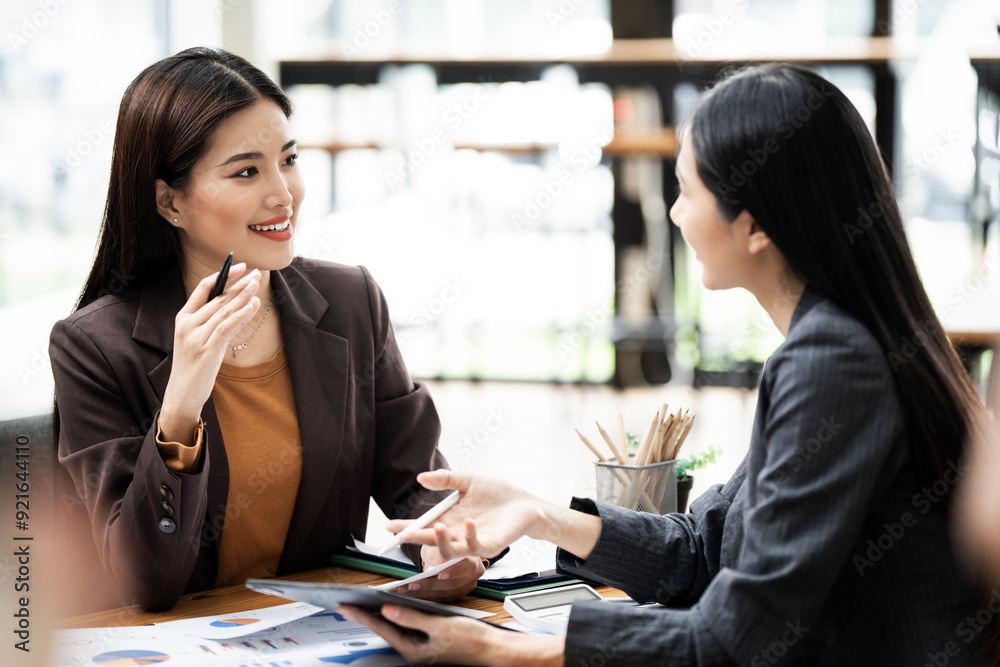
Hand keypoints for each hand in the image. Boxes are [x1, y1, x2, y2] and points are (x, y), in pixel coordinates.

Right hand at [159, 263, 260, 442]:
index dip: (222, 275)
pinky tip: (253, 305)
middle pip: (217, 297)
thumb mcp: (201, 338)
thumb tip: (240, 304)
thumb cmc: (194, 366)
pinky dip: (241, 314)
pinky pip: (226, 327)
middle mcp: (187, 324)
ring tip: (257, 284)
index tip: (239, 266)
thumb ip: (215, 321)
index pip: (203, 288)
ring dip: (242, 295)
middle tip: (256, 273)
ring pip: (223, 310)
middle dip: (238, 284)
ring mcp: (195, 336)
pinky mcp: (206, 350)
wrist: (182, 394)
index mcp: (183, 318)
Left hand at [338, 604, 563, 665]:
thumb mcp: (441, 626)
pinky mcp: (430, 644)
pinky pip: (407, 630)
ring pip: (395, 630)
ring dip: (379, 617)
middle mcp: (415, 651)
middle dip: (365, 616)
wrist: (495, 652)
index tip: (344, 606)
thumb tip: (387, 609)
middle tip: (345, 605)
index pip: (381, 627)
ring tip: (362, 606)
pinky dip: (397, 619)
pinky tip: (391, 611)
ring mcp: (422, 649)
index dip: (361, 615)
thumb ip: (412, 617)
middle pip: (384, 630)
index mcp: (414, 649)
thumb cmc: (473, 640)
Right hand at [387, 470, 540, 559]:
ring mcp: (473, 541)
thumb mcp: (468, 481)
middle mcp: (458, 533)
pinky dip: (470, 534)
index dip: (407, 526)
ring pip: (451, 549)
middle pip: (432, 538)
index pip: (424, 524)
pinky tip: (469, 520)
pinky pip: (476, 546)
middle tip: (403, 534)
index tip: (390, 526)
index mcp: (451, 519)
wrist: (524, 503)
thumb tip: (421, 478)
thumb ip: (445, 479)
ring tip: (436, 525)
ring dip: (441, 540)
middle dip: (417, 536)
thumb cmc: (497, 493)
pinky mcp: (490, 545)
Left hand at [393, 547, 483, 600]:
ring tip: (405, 588)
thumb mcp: (440, 539)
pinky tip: (410, 591)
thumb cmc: (446, 538)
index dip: (452, 571)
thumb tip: (430, 569)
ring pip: (445, 591)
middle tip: (412, 583)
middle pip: (453, 583)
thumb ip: (437, 553)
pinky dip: (424, 594)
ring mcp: (467, 584)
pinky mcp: (458, 593)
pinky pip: (440, 597)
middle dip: (430, 584)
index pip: (467, 565)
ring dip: (423, 590)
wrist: (448, 544)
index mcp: (474, 555)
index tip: (436, 573)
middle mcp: (474, 571)